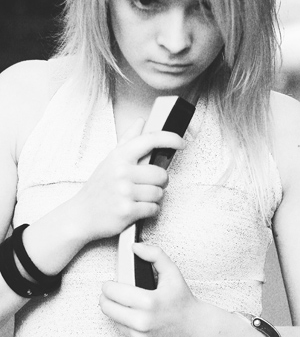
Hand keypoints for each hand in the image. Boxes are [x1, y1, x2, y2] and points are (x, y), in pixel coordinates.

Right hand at [72, 119, 184, 241]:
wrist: (81, 215)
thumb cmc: (98, 189)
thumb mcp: (109, 161)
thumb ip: (128, 141)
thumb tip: (141, 121)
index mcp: (119, 157)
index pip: (149, 140)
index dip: (170, 139)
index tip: (181, 143)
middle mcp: (121, 172)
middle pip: (161, 174)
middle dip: (160, 182)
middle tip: (150, 186)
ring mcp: (124, 192)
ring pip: (159, 193)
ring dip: (154, 198)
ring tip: (140, 198)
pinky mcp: (127, 211)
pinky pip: (154, 209)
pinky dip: (150, 211)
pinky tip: (138, 209)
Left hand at [99, 243, 201, 336]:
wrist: (196, 328)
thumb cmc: (183, 301)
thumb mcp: (173, 273)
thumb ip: (155, 255)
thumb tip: (135, 247)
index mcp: (148, 302)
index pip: (111, 292)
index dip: (108, 285)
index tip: (111, 284)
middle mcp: (142, 322)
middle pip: (106, 307)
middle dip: (108, 298)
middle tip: (116, 294)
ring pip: (113, 321)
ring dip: (117, 313)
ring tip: (130, 307)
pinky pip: (122, 334)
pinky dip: (126, 326)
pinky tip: (137, 320)